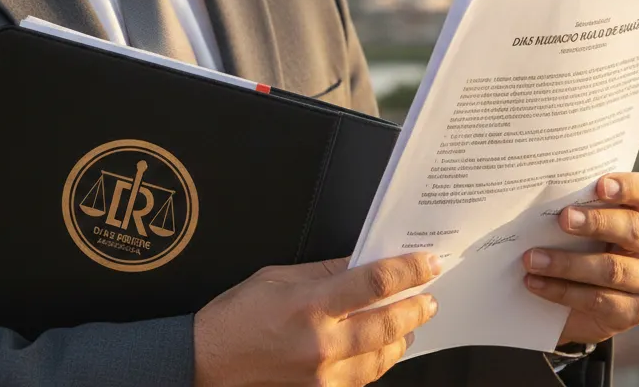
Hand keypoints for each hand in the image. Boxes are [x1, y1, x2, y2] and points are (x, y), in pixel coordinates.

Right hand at [193, 253, 441, 385]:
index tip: (428, 262)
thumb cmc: (237, 317)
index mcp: (310, 305)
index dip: (409, 270)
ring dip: (404, 337)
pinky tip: (383, 347)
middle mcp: (322, 343)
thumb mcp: (278, 278)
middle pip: (389, 325)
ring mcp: (323, 374)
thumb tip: (362, 262)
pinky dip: (379, 360)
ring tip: (411, 322)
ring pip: (383, 357)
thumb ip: (326, 272)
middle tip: (431, 296)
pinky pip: (364, 377)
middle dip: (417, 307)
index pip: (375, 283)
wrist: (207, 363)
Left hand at [521, 173, 638, 345]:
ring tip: (532, 259)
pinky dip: (561, 291)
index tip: (599, 186)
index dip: (627, 187)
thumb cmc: (583, 248)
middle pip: (632, 228)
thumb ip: (578, 208)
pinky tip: (535, 283)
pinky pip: (597, 300)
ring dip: (567, 263)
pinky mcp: (635, 312)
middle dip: (596, 222)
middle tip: (562, 218)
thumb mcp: (586, 226)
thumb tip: (542, 195)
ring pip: (612, 269)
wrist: (583, 306)